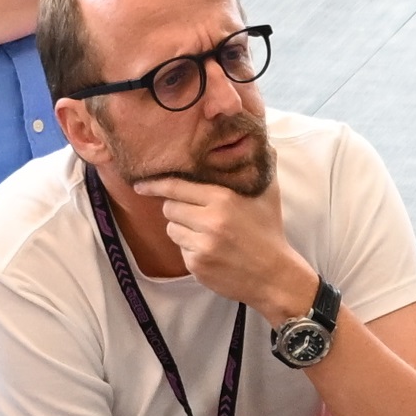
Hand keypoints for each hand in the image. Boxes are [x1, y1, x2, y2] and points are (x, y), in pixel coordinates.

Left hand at [128, 172, 318, 317]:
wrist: (274, 275)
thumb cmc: (269, 231)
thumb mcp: (268, 193)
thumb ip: (260, 165)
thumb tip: (259, 140)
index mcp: (222, 199)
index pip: (176, 187)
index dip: (155, 185)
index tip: (140, 185)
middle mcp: (209, 222)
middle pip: (169, 208)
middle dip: (177, 208)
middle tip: (195, 212)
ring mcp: (201, 246)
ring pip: (171, 230)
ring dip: (182, 229)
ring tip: (206, 233)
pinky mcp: (196, 266)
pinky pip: (180, 250)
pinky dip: (191, 249)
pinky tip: (211, 250)